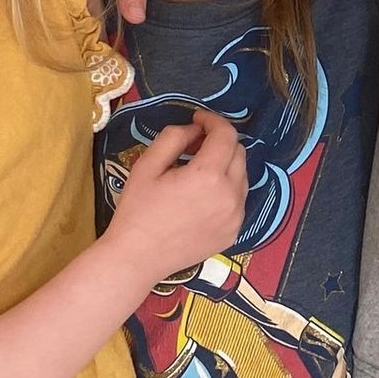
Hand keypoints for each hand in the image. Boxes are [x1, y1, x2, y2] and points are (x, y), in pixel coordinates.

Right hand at [106, 111, 246, 281]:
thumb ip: (174, 138)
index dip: (213, 120)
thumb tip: (196, 130)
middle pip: (239, 153)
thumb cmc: (137, 210)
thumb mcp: (147, 165)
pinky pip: (238, 201)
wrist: (137, 258)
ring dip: (225, 166)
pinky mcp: (234, 232)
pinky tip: (201, 197)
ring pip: (242, 176)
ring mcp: (236, 216)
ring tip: (196, 172)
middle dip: (219, 142)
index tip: (198, 119)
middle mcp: (230, 195)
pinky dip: (226, 190)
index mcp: (209, 176)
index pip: (226, 135)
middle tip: (193, 145)